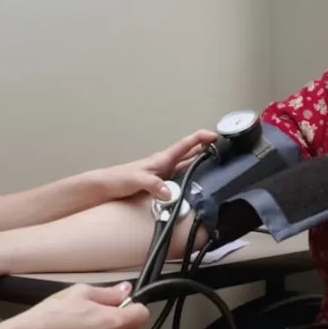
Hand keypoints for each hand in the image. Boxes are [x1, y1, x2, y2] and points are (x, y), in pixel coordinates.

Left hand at [99, 129, 218, 199]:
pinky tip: (197, 184)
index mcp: (161, 159)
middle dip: (206, 148)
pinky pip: (181, 179)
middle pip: (190, 153)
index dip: (200, 138)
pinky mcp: (160, 185)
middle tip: (223, 148)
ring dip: (201, 162)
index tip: (215, 136)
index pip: (185, 145)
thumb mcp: (136, 180)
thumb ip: (153, 185)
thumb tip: (171, 193)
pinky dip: (191, 178)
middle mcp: (165, 165)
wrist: (104, 187)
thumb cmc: (118, 179)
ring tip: (217, 162)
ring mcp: (163, 174)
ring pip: (187, 165)